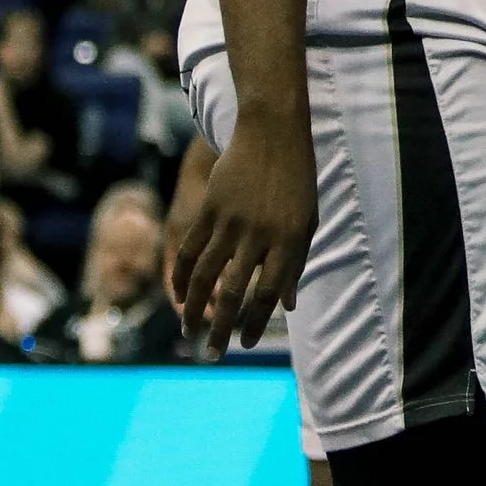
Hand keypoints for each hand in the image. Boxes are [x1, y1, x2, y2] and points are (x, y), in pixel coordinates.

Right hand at [170, 119, 316, 353]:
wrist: (273, 131)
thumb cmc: (296, 179)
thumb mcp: (307, 220)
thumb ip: (296, 263)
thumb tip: (287, 306)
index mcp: (290, 240)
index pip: (269, 294)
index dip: (255, 323)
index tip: (244, 343)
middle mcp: (259, 234)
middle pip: (235, 292)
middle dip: (222, 328)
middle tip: (213, 354)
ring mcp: (231, 220)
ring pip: (206, 275)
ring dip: (194, 309)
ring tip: (189, 333)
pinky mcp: (210, 207)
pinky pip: (191, 249)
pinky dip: (183, 276)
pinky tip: (179, 296)